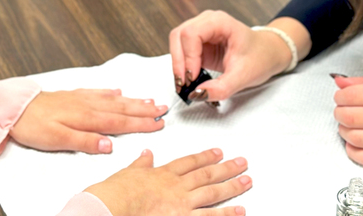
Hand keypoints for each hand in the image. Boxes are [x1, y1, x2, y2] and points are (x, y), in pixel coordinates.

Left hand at [9, 89, 165, 154]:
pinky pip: (98, 92)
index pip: (120, 123)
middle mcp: (88, 105)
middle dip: (144, 110)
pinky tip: (118, 91)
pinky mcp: (73, 95)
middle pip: (122, 109)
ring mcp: (82, 98)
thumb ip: (85, 141)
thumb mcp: (58, 140)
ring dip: (132, 101)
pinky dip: (111, 92)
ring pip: (113, 99)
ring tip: (149, 100)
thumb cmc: (34, 126)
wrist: (15, 108)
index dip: (141, 124)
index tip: (159, 124)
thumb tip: (110, 145)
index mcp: (87, 118)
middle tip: (163, 109)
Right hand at [85, 148, 250, 215]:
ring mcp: (183, 204)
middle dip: (226, 168)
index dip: (206, 156)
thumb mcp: (129, 172)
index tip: (218, 152)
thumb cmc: (119, 191)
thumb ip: (141, 163)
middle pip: (207, 175)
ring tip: (247, 181)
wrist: (116, 205)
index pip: (190, 162)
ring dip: (232, 187)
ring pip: (213, 193)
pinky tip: (240, 211)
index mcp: (164, 174)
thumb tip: (146, 154)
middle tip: (242, 162)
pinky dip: (226, 214)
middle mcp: (177, 187)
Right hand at [169, 11, 296, 100]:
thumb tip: (196, 94)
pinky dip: (182, 66)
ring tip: (185, 84)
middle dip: (179, 61)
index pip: (192, 34)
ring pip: (177, 42)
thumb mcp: (244, 76)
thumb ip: (221, 87)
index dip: (188, 57)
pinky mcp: (199, 43)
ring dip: (178, 64)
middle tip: (184, 84)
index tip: (193, 78)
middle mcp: (207, 22)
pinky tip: (189, 80)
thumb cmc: (260, 58)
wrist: (268, 55)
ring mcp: (202, 31)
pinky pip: (182, 51)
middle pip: (179, 35)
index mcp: (220, 22)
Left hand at [332, 75, 362, 166]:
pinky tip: (355, 143)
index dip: (340, 96)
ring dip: (343, 131)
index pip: (352, 95)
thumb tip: (340, 81)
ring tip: (348, 126)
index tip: (341, 96)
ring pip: (354, 138)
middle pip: (349, 117)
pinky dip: (353, 151)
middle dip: (339, 113)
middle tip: (342, 110)